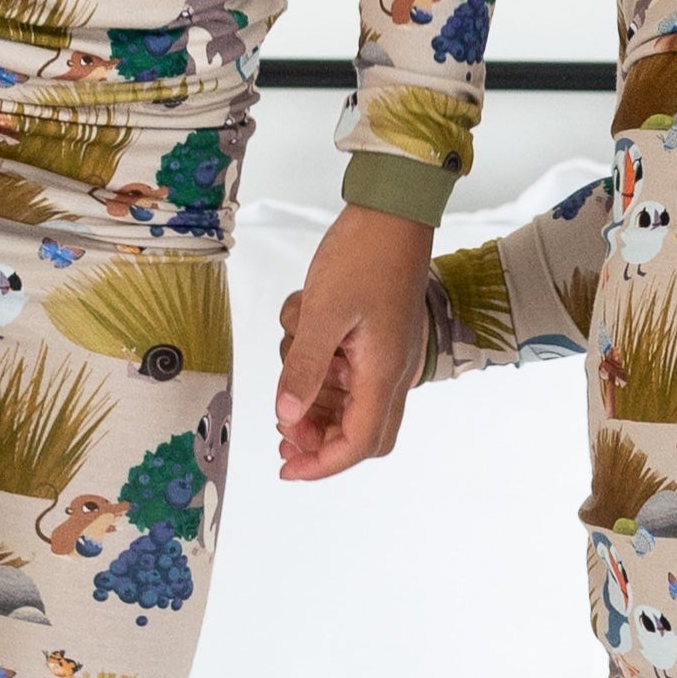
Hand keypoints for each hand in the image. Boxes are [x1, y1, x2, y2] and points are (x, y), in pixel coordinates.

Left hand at [273, 205, 431, 480]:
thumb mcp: (322, 312)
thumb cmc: (364, 254)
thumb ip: (305, 368)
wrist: (392, 209)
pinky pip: (347, 370)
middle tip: (284, 434)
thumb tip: (287, 416)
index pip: (357, 443)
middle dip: (321, 440)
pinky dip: (321, 366)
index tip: (286, 467)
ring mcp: (385, 354)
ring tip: (289, 374)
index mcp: (383, 372)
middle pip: (362, 433)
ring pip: (351, 402)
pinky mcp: (375, 337)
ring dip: (316, 398)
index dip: (321, 464)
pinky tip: (301, 336)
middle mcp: (391, 371)